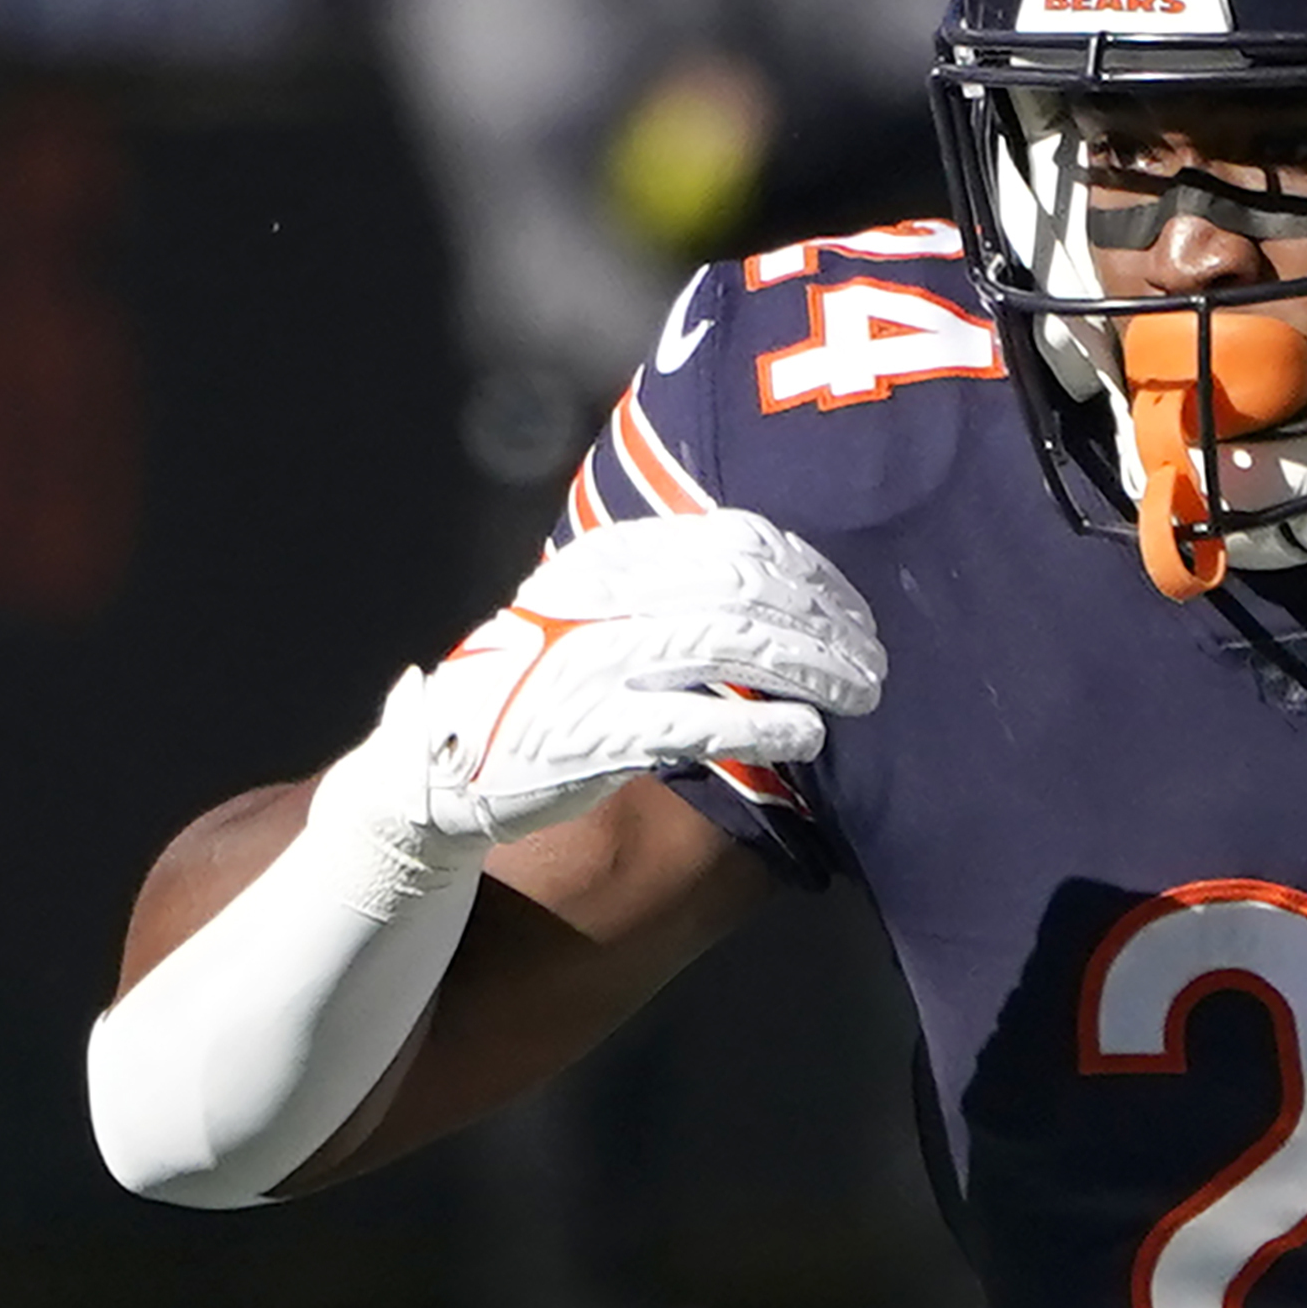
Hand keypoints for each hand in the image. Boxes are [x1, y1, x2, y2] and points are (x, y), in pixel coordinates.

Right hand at [386, 509, 881, 849]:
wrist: (435, 768)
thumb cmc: (530, 691)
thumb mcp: (585, 615)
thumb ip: (664, 592)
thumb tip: (774, 586)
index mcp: (605, 559)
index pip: (730, 539)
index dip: (806, 569)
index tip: (849, 603)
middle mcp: (601, 599)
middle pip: (746, 586)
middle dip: (825, 619)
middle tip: (871, 656)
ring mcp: (594, 663)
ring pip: (735, 641)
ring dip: (814, 666)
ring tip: (859, 693)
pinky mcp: (593, 732)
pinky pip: (699, 719)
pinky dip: (766, 723)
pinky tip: (808, 737)